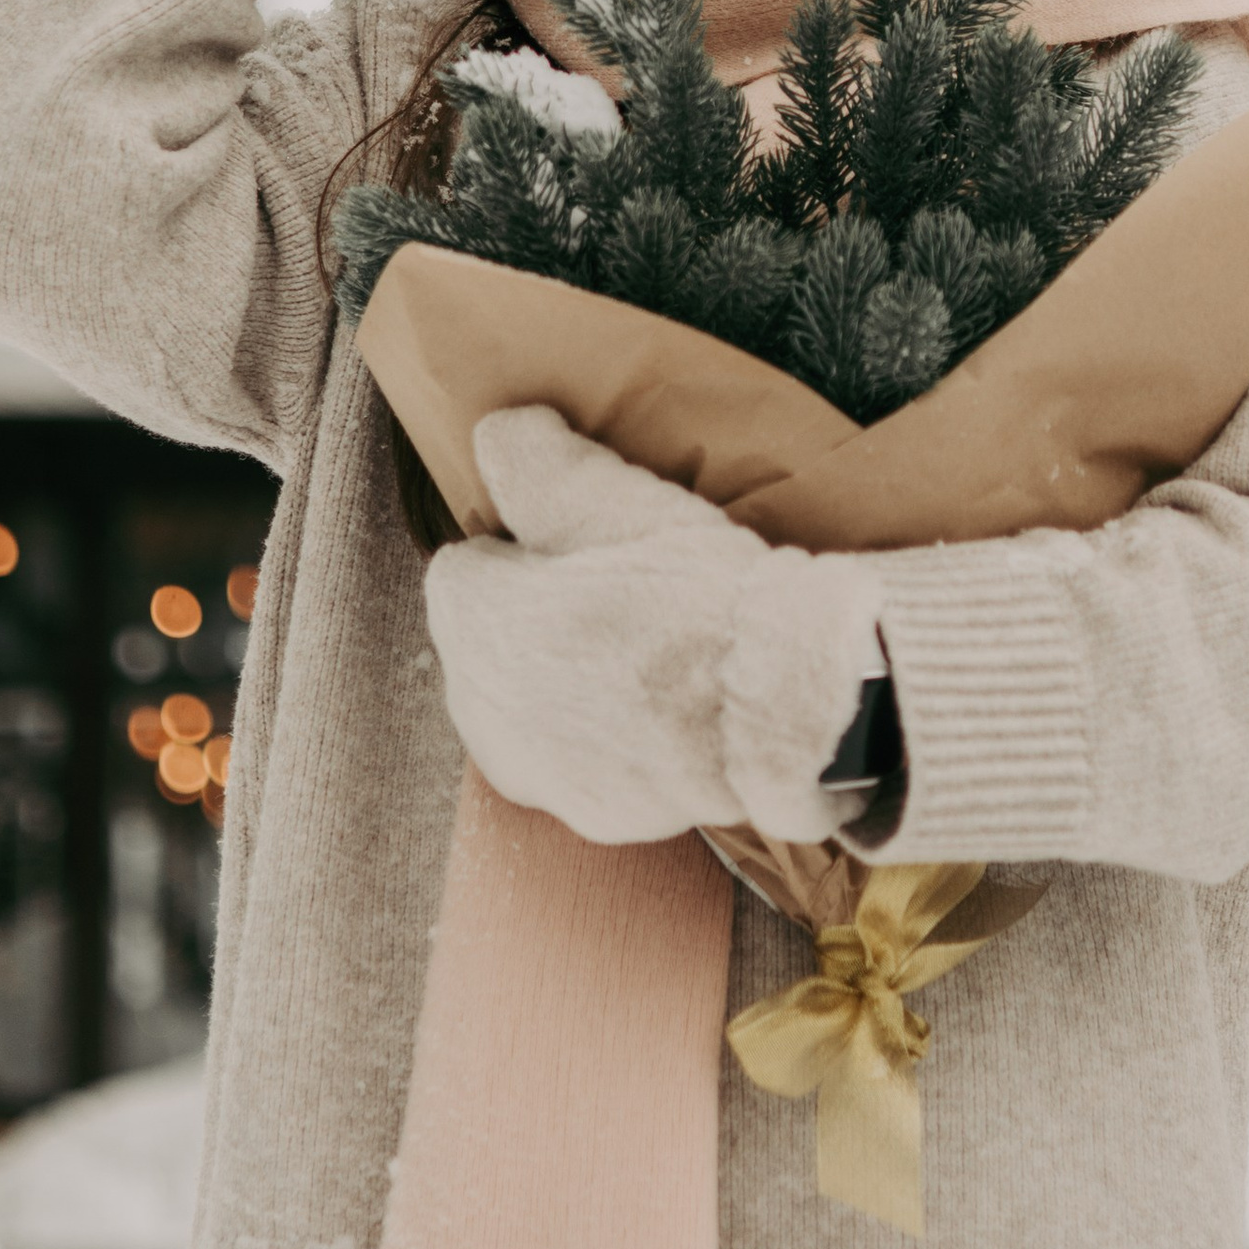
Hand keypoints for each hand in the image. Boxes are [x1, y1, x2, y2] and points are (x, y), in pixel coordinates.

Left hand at [421, 407, 885, 845]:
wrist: (782, 707)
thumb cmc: (697, 597)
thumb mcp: (612, 498)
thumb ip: (533, 456)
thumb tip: (498, 436)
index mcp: (472, 622)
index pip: (466, 566)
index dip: (524, 547)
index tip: (582, 546)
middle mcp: (480, 708)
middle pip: (490, 639)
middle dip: (533, 616)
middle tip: (619, 593)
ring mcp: (533, 770)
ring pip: (527, 702)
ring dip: (561, 678)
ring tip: (641, 651)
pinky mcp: (585, 812)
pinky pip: (575, 757)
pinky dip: (602, 735)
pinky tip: (658, 708)